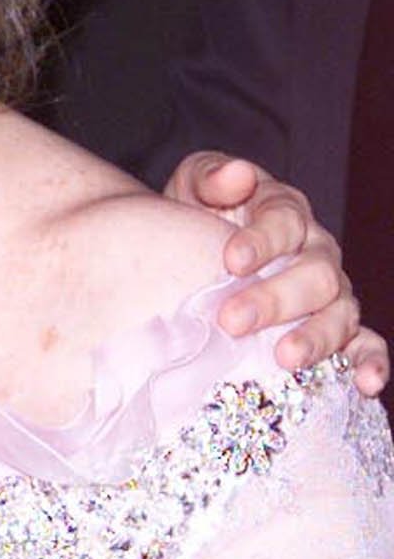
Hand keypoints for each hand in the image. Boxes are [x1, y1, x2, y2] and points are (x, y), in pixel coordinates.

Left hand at [165, 152, 386, 394]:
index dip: (262, 240)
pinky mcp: (335, 329)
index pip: (285, 222)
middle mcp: (316, 253)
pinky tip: (365, 384)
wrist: (188, 257)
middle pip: (314, 274)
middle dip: (275, 299)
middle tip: (232, 320)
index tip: (231, 260)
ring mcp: (330, 293)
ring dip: (315, 336)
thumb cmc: (194, 220)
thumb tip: (236, 174)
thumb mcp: (193, 186)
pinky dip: (370, 363)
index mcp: (286, 213)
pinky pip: (363, 344)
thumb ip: (211, 177)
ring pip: (339, 312)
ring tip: (285, 356)